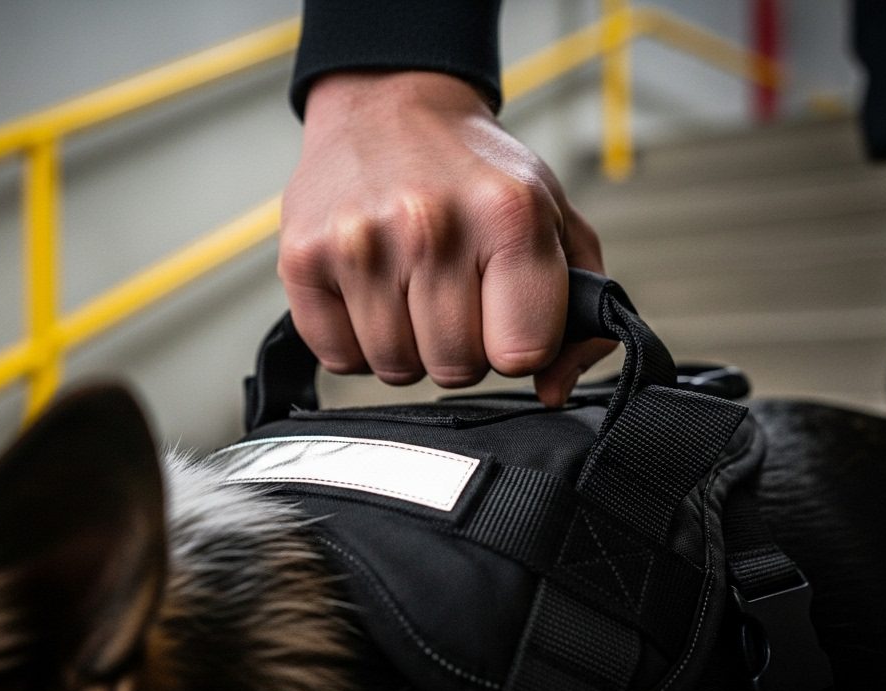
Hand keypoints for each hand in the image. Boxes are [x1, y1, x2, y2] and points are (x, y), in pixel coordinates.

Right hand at [280, 71, 614, 406]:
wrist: (388, 104)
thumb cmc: (474, 171)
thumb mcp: (553, 218)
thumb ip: (581, 310)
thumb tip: (554, 390)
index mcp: (508, 215)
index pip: (522, 354)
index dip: (518, 346)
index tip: (506, 313)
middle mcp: (431, 225)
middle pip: (456, 369)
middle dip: (461, 346)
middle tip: (453, 293)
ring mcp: (360, 242)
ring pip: (395, 369)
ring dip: (407, 345)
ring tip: (410, 287)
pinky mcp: (304, 258)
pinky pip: (339, 358)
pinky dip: (356, 341)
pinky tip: (369, 291)